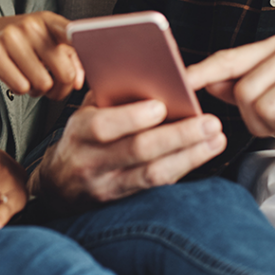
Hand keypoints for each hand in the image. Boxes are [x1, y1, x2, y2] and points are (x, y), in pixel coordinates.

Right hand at [0, 11, 83, 100]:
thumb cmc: (6, 44)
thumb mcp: (36, 41)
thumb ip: (63, 56)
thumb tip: (80, 80)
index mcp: (45, 20)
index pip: (76, 37)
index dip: (83, 62)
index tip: (81, 79)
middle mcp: (30, 25)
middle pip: (65, 72)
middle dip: (59, 88)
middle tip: (48, 87)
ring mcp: (10, 38)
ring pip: (43, 84)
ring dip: (36, 90)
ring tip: (24, 78)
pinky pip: (21, 87)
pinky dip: (17, 90)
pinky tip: (10, 78)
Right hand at [33, 92, 225, 210]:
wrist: (59, 184)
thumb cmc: (81, 137)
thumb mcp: (84, 112)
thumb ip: (110, 96)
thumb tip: (146, 72)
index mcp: (79, 132)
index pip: (103, 126)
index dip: (132, 117)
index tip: (161, 106)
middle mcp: (91, 162)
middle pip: (137, 151)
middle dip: (177, 136)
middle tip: (209, 122)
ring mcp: (107, 186)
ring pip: (153, 174)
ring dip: (189, 155)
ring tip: (215, 138)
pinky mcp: (123, 202)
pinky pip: (157, 185)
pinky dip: (183, 168)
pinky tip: (203, 153)